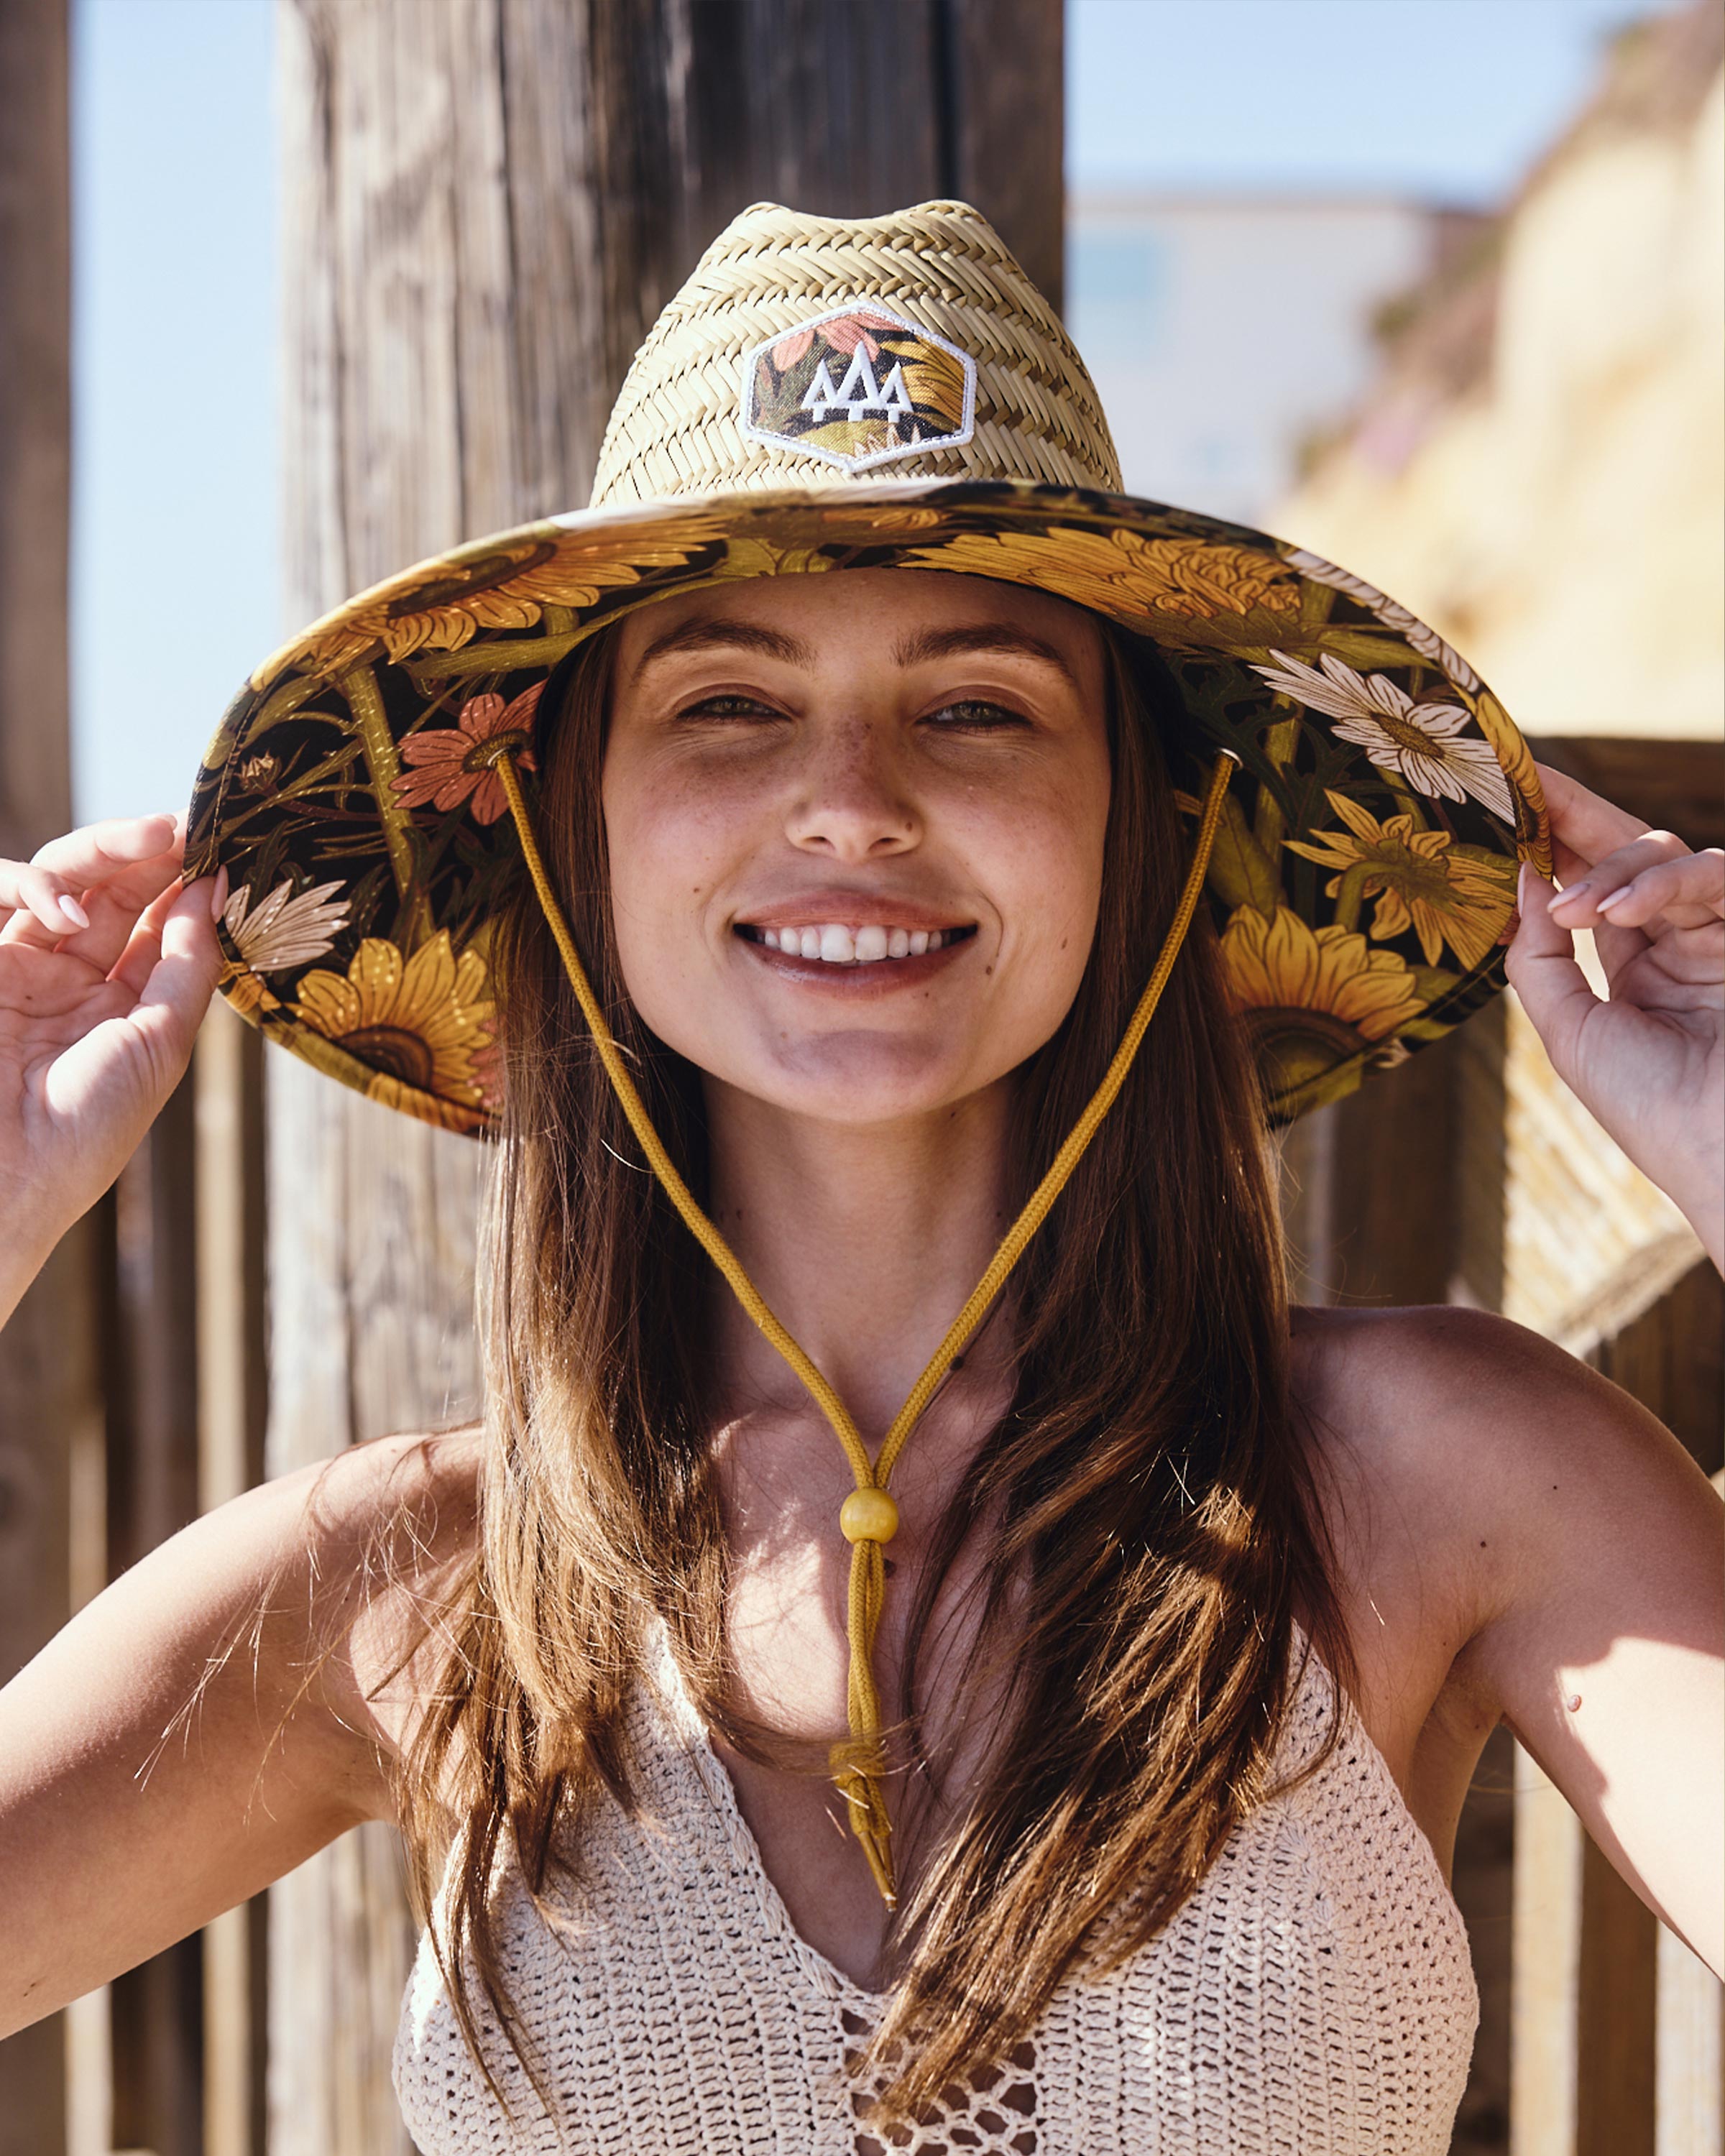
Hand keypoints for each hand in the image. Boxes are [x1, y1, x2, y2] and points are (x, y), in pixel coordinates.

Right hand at [0, 816, 223, 1321]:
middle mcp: (75, 985)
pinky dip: (42, 887)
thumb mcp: (160, 1041)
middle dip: (151, 852)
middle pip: (116, 893)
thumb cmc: (86, 1126)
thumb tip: (217, 888)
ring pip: (65, 880)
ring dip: (107, 849)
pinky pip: (8, 895)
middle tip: (188, 823)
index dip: (190, 885)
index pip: (162, 928)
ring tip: (154, 835)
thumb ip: (189, 963)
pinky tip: (74, 914)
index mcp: (126, 1011)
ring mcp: (23, 969)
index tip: (227, 847)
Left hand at [1505, 763, 1723, 1269]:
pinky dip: (1660, 883)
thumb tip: (1521, 880)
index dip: (1551, 843)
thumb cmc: (1651, 1107)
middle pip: (1626, 853)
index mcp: (1634, 970)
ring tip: (1575, 909)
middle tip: (1528, 789)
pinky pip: (1714, 878)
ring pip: (1667, 857)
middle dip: (1576, 816)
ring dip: (1612, 871)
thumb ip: (1539, 957)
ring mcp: (1719, 935)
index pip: (1589, 887)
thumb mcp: (1570, 1031)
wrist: (1723, 1151)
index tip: (1505, 801)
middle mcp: (1679, 944)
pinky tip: (1614, 909)